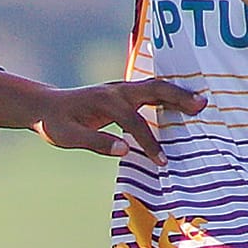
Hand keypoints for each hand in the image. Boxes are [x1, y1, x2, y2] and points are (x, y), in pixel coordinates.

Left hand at [0, 72, 204, 157]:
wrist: (45, 106)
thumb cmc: (55, 123)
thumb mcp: (68, 137)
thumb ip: (97, 142)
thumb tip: (125, 150)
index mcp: (105, 102)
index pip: (135, 123)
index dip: (150, 142)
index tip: (162, 161)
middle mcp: (116, 90)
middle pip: (154, 90)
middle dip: (178, 98)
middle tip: (202, 106)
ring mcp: (120, 88)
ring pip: (155, 86)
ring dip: (178, 92)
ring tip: (200, 102)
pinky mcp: (122, 92)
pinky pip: (150, 90)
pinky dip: (168, 93)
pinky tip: (182, 102)